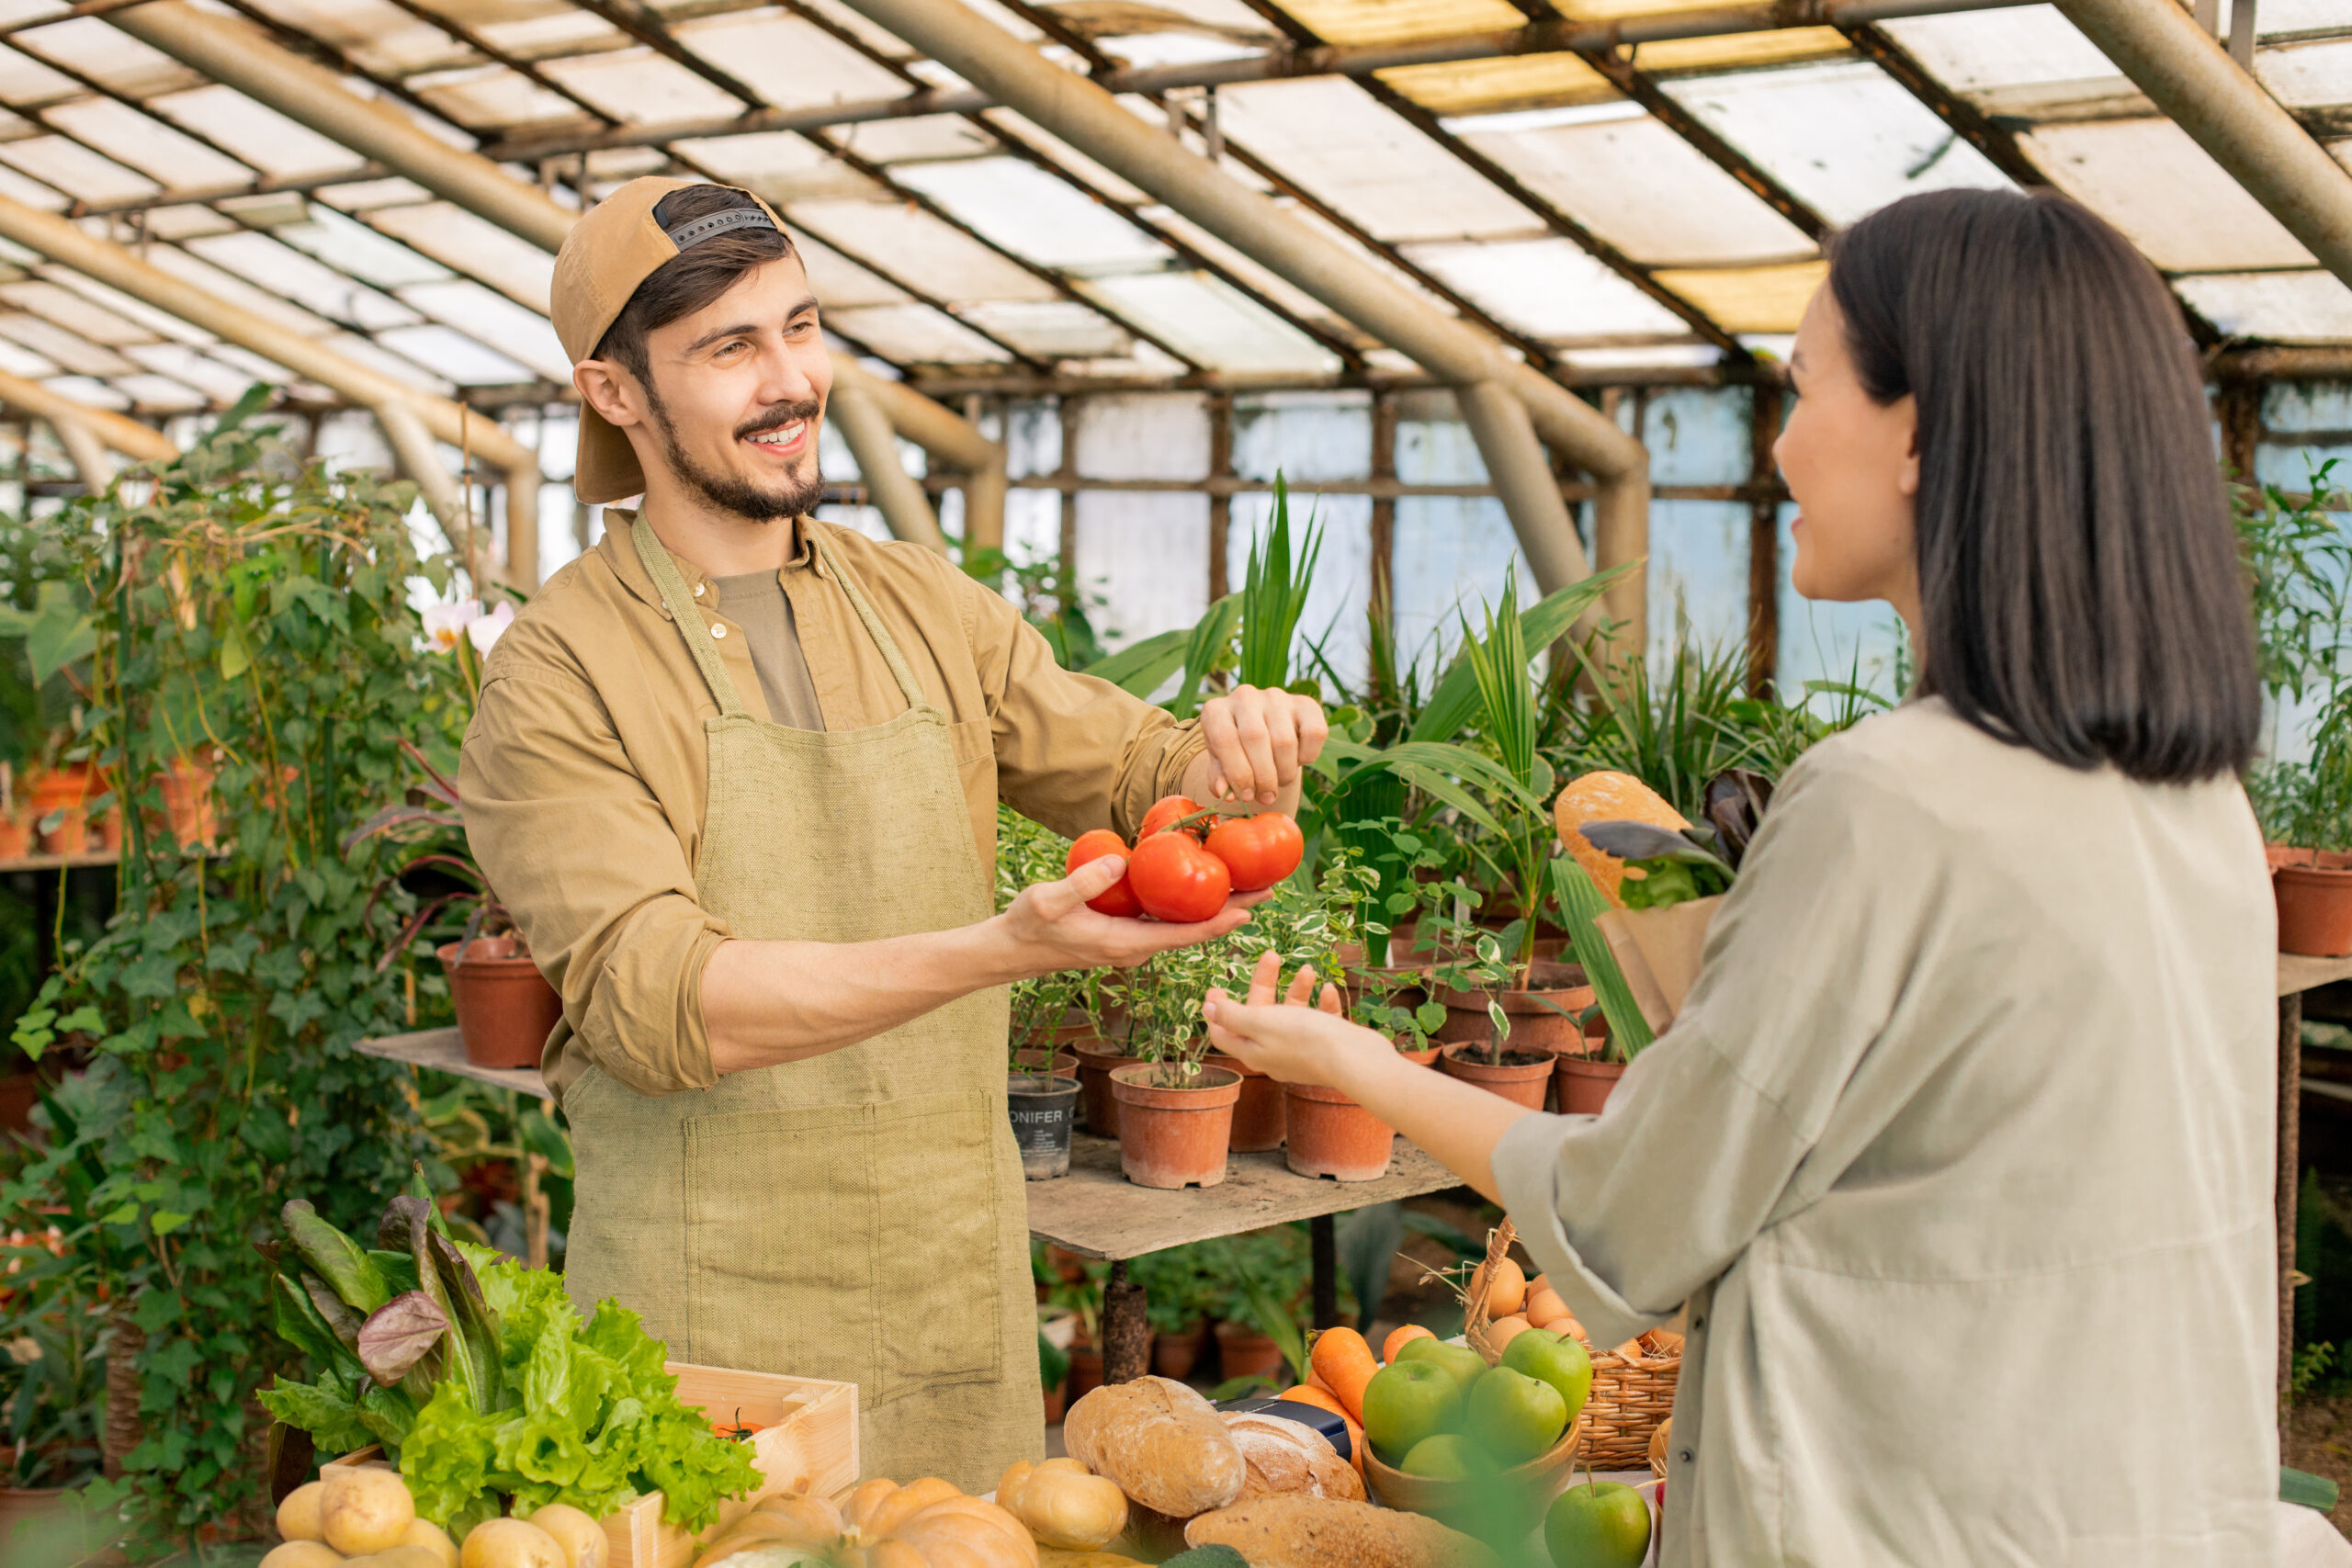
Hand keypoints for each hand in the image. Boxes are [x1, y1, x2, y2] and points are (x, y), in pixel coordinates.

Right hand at [998, 852, 1262, 973]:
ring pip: (1183, 924)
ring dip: (1215, 906)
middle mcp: (1136, 947)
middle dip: (1231, 910)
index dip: (1217, 923)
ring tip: (1248, 882)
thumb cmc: (1028, 926)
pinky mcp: (1126, 931)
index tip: (1249, 909)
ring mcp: (1132, 941)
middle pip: (1194, 930)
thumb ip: (1082, 884)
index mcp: (1124, 944)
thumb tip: (1121, 863)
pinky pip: (1166, 917)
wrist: (1011, 949)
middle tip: (1268, 888)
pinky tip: (1201, 881)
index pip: (1182, 936)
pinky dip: (1189, 902)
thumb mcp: (1048, 901)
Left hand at [1196, 685, 1327, 805]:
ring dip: (1285, 771)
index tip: (1246, 795)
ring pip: (1285, 740)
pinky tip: (1298, 761)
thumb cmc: (1238, 750)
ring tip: (1279, 781)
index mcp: (1217, 710)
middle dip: (1263, 776)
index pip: (1224, 738)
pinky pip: (1314, 732)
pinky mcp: (1305, 703)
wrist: (1264, 730)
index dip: (1237, 773)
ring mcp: (1276, 697)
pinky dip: (1308, 756)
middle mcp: (1245, 696)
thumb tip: (1224, 792)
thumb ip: (1219, 778)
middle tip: (1266, 796)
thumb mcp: (1221, 764)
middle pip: (1256, 738)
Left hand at [1203, 949, 1391, 1085]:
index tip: (1216, 986)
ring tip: (1308, 970)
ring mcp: (1301, 1051)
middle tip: (1271, 955)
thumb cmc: (1304, 1039)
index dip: (1216, 1010)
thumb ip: (1233, 1015)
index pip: (1224, 1032)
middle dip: (1264, 983)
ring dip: (1298, 989)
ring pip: (1292, 1014)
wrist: (1355, 1060)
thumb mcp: (1261, 1022)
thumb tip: (1207, 1009)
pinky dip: (1321, 1004)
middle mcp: (1274, 1053)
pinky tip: (1328, 989)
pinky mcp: (1326, 1047)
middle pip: (1259, 1015)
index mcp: (1253, 1051)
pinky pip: (1318, 1021)